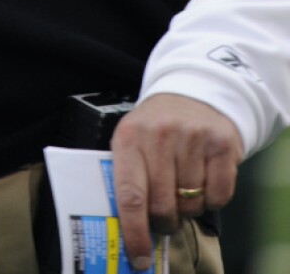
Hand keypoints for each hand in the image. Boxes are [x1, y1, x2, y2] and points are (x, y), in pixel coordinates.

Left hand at [110, 92, 242, 270]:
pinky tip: (204, 179)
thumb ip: (127, 178)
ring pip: (192, 204)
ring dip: (188, 207)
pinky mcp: (221, 143)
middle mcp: (159, 135)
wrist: (191, 92)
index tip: (139, 256)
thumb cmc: (155, 127)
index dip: (134, 232)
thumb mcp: (131, 141)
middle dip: (164, 221)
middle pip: (163, 206)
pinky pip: (219, 196)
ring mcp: (192, 137)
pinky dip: (212, 199)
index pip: (129, 195)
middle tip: (165, 215)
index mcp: (129, 137)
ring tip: (183, 187)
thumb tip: (127, 231)